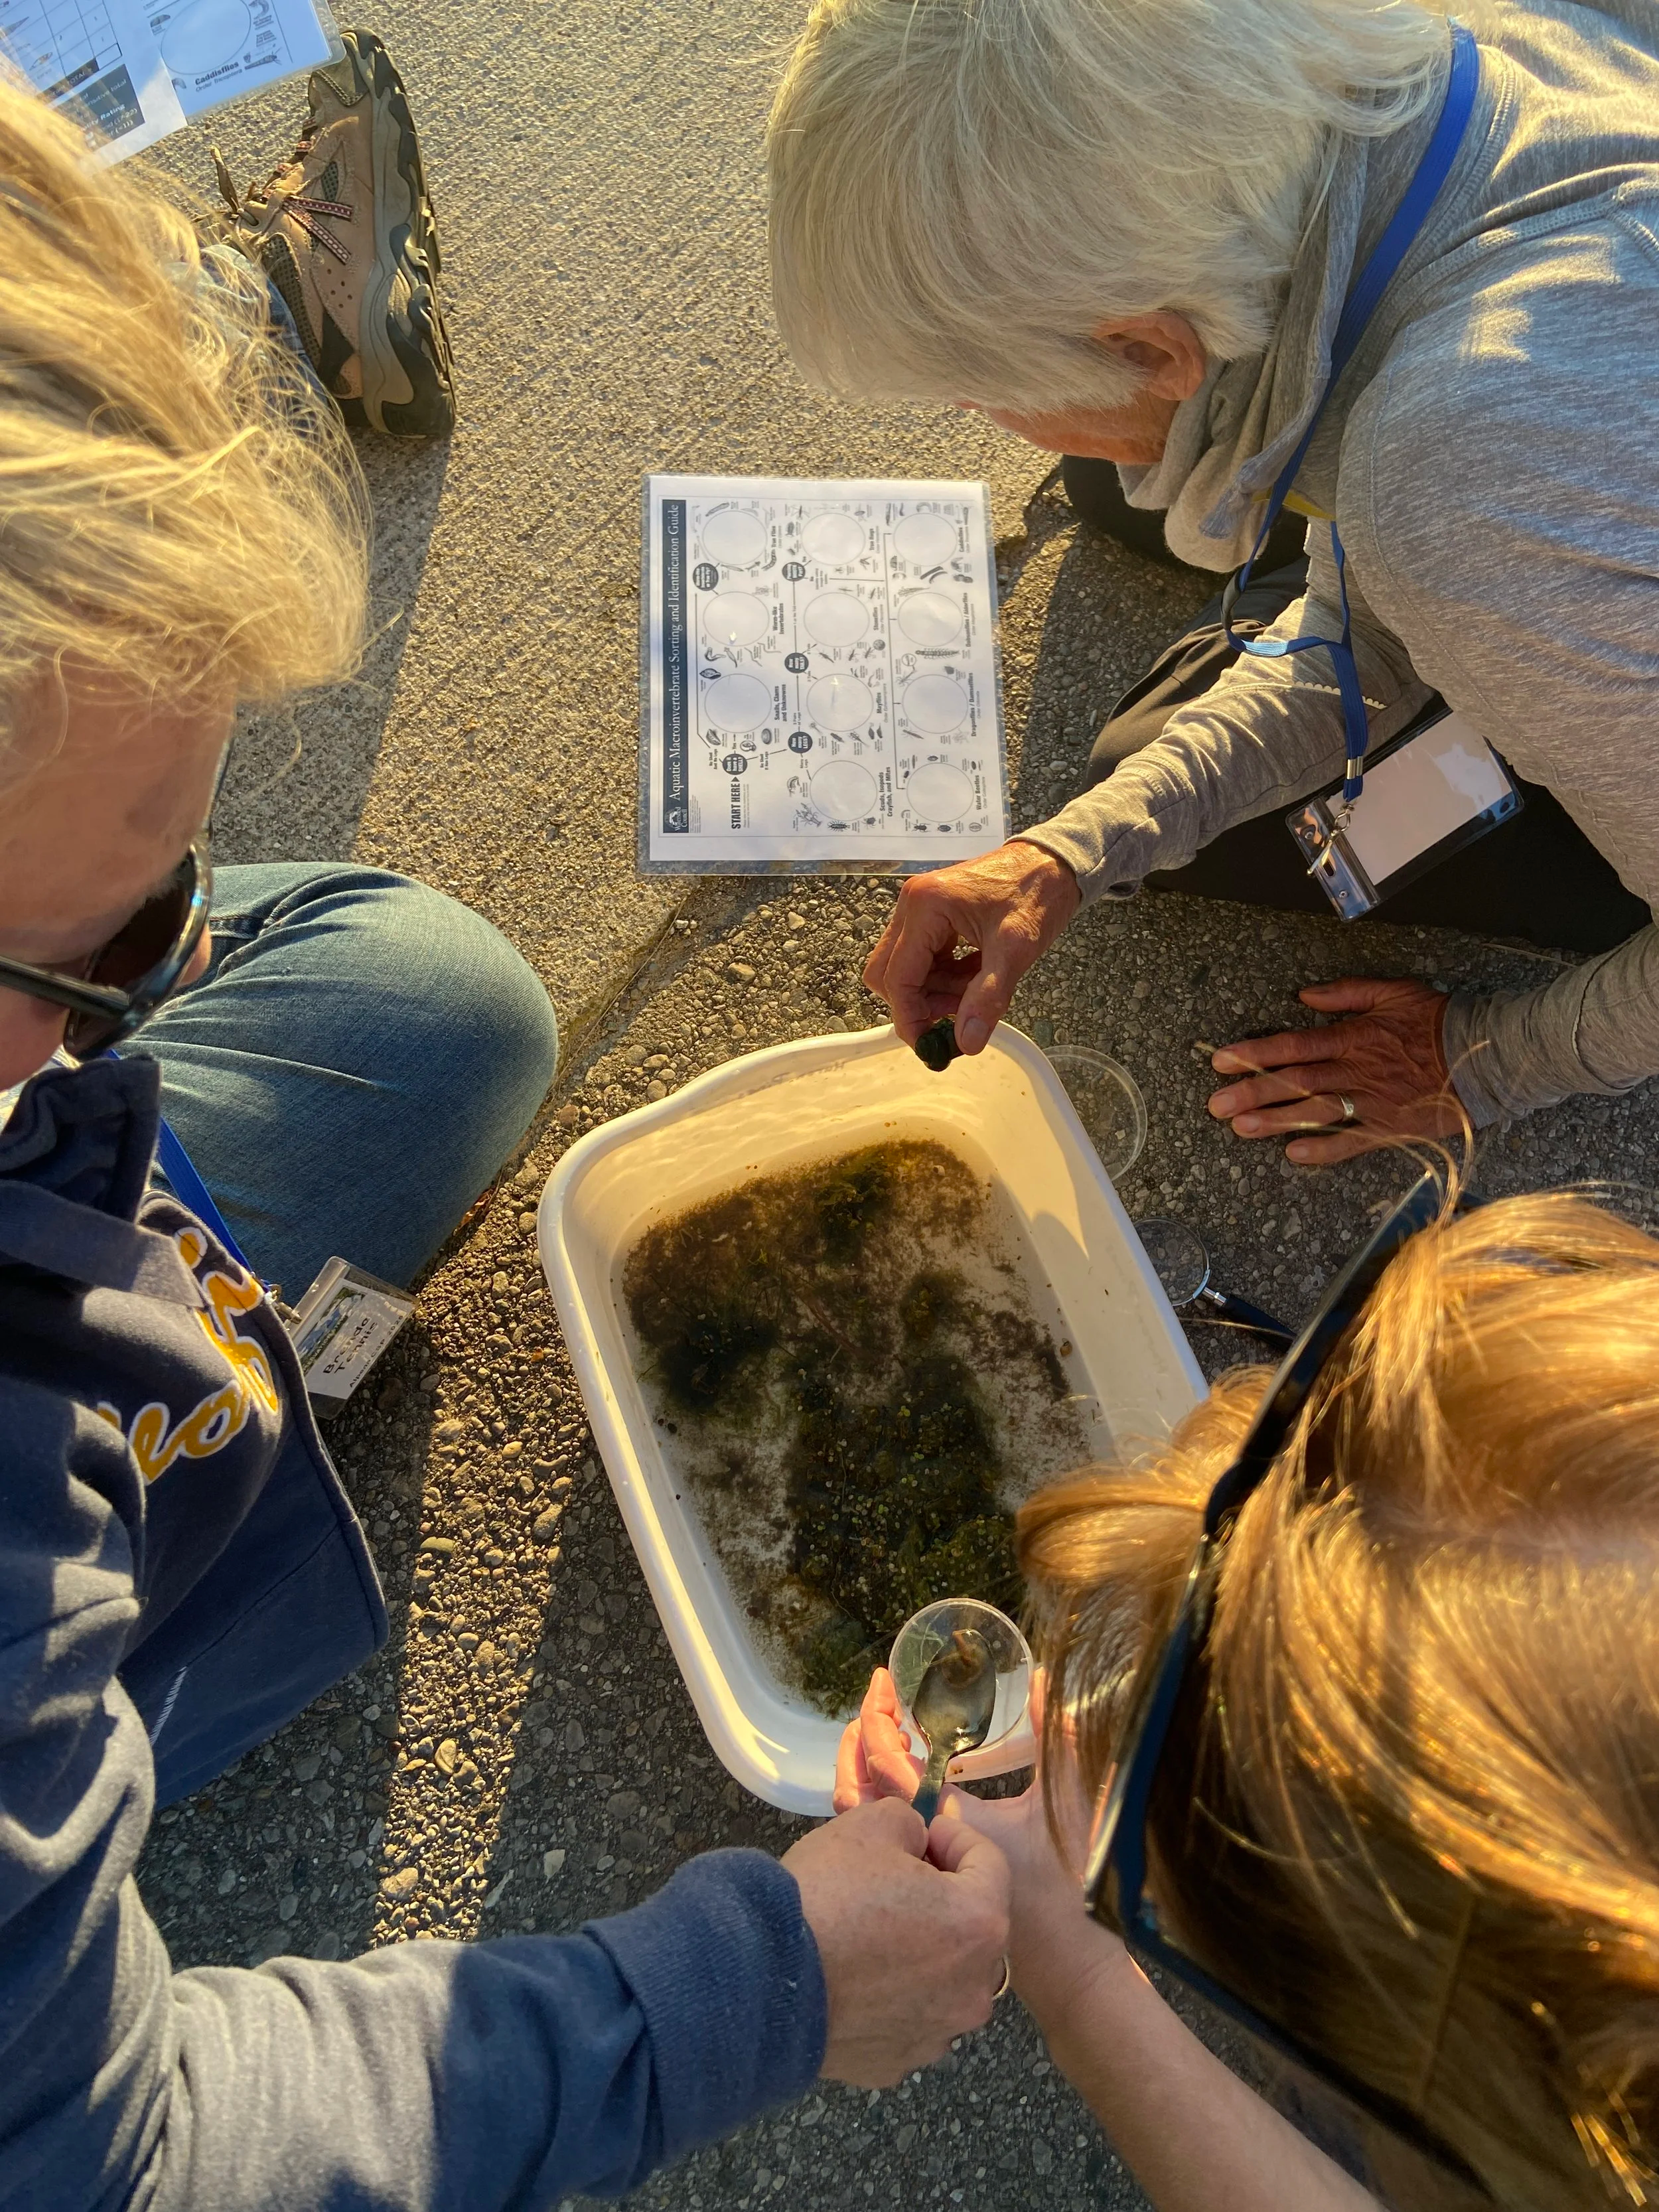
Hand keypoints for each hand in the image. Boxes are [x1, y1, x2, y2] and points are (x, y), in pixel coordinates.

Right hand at [782, 1794, 1010, 2086]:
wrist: (762, 1980)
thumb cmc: (827, 1896)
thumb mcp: (872, 1824)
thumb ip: (911, 1823)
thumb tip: (916, 1842)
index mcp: (979, 1924)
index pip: (988, 1862)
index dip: (952, 1837)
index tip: (918, 1833)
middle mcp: (973, 1989)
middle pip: (970, 1925)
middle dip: (940, 1896)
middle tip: (893, 1878)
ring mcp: (937, 2034)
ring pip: (942, 1977)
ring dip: (919, 1949)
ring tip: (869, 1930)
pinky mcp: (897, 2063)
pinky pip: (908, 2016)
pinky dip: (891, 1995)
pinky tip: (852, 1977)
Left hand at [834, 1671, 1122, 2035]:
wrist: (1069, 1969)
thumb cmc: (1069, 1883)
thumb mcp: (1068, 1801)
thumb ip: (1056, 1739)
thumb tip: (1038, 1680)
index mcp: (946, 1823)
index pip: (889, 1764)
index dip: (878, 1719)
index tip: (882, 1684)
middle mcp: (916, 1856)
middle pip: (864, 1791)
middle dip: (863, 1742)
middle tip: (880, 1701)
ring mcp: (914, 1878)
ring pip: (868, 1822)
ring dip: (869, 1773)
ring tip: (884, 1733)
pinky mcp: (920, 1894)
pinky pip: (882, 1846)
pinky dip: (882, 1807)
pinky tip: (906, 1785)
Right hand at [863, 841, 1079, 1052]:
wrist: (1054, 862)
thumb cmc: (1037, 895)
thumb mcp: (1015, 950)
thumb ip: (987, 997)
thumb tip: (966, 1044)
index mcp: (925, 907)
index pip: (898, 977)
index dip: (910, 1018)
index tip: (931, 1047)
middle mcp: (912, 904)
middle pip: (889, 973)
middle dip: (919, 1003)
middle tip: (959, 1014)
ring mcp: (919, 907)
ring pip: (905, 968)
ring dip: (935, 991)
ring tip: (977, 989)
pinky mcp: (931, 913)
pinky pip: (923, 957)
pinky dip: (944, 976)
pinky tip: (975, 974)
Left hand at [1207, 977, 1461, 1163]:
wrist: (1485, 1054)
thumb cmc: (1437, 1021)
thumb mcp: (1393, 991)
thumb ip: (1346, 993)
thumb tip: (1304, 994)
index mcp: (1353, 1036)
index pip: (1294, 1045)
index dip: (1255, 1053)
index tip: (1221, 1061)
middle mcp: (1356, 1070)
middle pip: (1296, 1081)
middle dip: (1252, 1092)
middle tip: (1216, 1106)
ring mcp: (1373, 1101)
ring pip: (1316, 1112)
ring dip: (1276, 1121)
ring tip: (1240, 1129)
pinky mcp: (1391, 1127)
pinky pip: (1352, 1142)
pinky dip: (1324, 1150)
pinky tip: (1294, 1156)